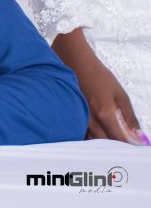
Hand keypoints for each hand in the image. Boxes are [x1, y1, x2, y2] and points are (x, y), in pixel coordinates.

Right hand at [53, 28, 148, 144]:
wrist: (72, 60)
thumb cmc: (96, 73)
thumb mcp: (119, 93)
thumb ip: (129, 116)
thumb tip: (139, 136)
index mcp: (105, 113)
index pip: (121, 139)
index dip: (130, 145)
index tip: (137, 146)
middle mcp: (89, 120)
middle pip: (105, 143)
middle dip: (116, 147)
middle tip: (124, 145)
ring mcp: (77, 119)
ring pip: (91, 141)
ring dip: (102, 143)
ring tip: (110, 140)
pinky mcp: (69, 116)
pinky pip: (80, 134)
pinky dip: (89, 137)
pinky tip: (94, 134)